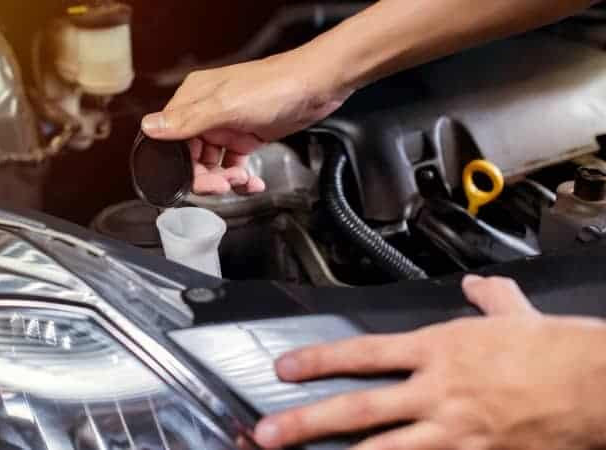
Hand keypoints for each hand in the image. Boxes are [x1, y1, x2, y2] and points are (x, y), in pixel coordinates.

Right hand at [142, 47, 351, 194]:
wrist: (317, 85)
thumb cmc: (277, 85)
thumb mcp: (226, 106)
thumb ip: (187, 120)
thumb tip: (151, 127)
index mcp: (194, 98)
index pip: (171, 139)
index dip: (182, 165)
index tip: (198, 180)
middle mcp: (206, 111)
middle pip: (191, 156)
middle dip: (206, 176)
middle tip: (224, 185)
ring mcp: (227, 124)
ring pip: (212, 163)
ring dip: (224, 179)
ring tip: (241, 181)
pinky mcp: (246, 135)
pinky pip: (233, 163)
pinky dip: (240, 176)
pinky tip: (251, 182)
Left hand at [254, 276, 605, 449]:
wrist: (595, 382)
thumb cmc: (554, 348)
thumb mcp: (514, 312)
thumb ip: (487, 298)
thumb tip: (476, 287)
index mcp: (438, 349)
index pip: (362, 353)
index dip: (317, 360)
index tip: (284, 367)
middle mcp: (435, 391)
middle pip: (358, 408)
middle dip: (307, 422)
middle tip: (268, 432)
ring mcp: (453, 431)